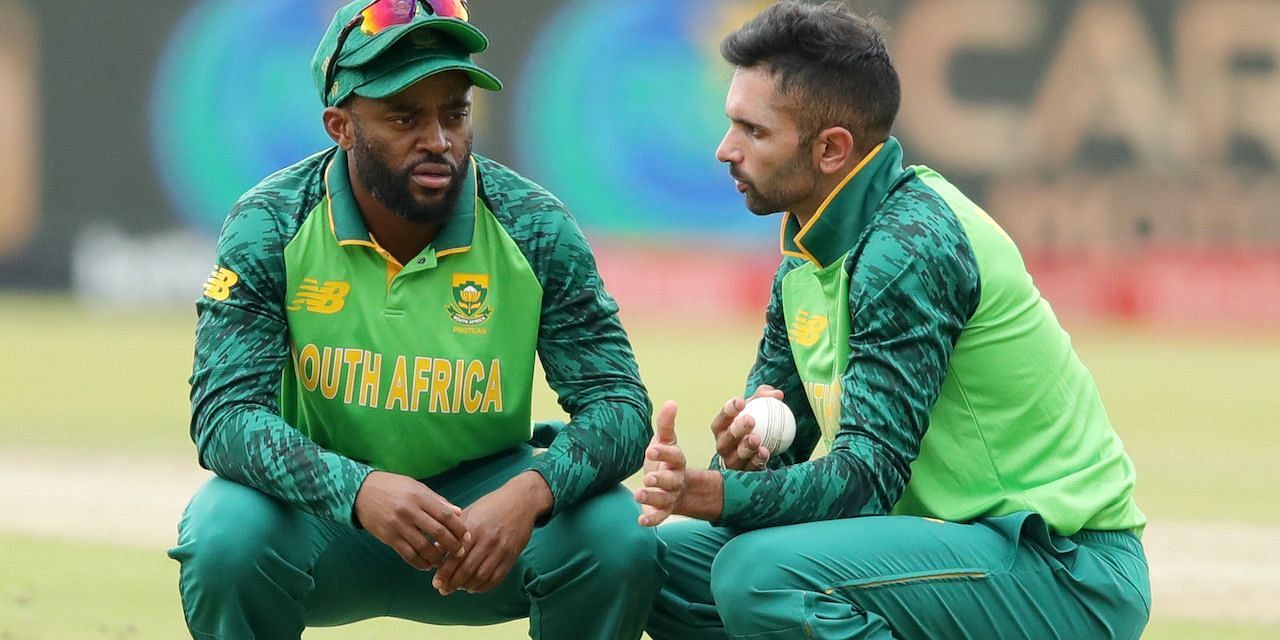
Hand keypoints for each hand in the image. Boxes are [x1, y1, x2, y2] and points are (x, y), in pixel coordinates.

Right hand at [354, 471, 470, 570]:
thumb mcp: (417, 487)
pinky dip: (419, 563)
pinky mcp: (388, 537)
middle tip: (459, 552)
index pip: (446, 515)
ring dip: (437, 557)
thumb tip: (459, 513)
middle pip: (438, 532)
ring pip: (424, 547)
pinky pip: (408, 554)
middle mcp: (410, 511)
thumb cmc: (393, 487)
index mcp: (420, 497)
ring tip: (443, 561)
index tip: (467, 537)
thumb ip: (438, 501)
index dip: (459, 529)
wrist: (361, 491)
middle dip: (452, 545)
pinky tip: (426, 564)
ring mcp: (398, 525)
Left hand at [432, 470, 551, 594]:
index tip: (436, 583)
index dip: (444, 573)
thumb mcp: (470, 512)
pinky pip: (496, 578)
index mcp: (473, 528)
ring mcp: (501, 549)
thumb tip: (437, 550)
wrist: (521, 500)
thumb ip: (453, 532)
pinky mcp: (512, 556)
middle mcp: (487, 540)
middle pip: (466, 570)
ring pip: (481, 576)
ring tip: (459, 587)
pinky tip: (475, 586)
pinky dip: (484, 586)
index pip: (455, 556)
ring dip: (468, 586)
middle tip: (444, 590)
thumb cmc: (492, 505)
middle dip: (453, 584)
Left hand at [635, 401, 685, 526]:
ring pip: (664, 499)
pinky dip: (651, 520)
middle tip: (649, 477)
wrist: (675, 488)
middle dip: (660, 479)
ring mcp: (670, 496)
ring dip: (653, 497)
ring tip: (639, 494)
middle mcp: (675, 480)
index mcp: (676, 461)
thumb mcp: (665, 441)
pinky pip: (659, 517)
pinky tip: (641, 521)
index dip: (664, 453)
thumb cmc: (665, 461)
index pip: (674, 456)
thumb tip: (671, 402)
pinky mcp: (662, 511)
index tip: (651, 449)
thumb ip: (666, 424)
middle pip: (671, 480)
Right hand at [712, 385, 783, 470]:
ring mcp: (732, 461)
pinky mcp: (744, 474)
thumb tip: (777, 395)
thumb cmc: (756, 422)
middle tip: (750, 420)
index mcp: (723, 427)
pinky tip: (765, 452)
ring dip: (745, 447)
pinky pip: (749, 468)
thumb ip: (765, 396)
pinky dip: (757, 461)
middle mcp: (723, 445)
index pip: (723, 417)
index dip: (729, 409)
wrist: (764, 447)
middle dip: (736, 429)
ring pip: (735, 456)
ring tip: (756, 439)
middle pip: (726, 439)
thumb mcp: (758, 406)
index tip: (741, 402)